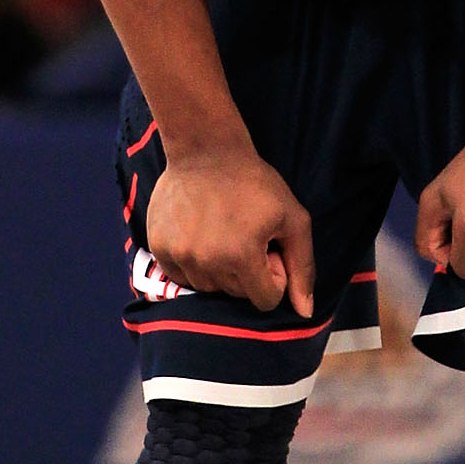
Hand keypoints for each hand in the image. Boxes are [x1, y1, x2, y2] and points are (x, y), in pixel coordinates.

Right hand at [147, 145, 314, 316]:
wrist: (205, 150)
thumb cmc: (255, 183)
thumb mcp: (293, 219)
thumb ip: (303, 267)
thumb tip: (305, 313)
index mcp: (241, 257)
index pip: (265, 300)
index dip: (273, 275)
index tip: (268, 248)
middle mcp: (206, 264)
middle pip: (237, 295)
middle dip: (248, 272)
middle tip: (246, 236)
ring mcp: (179, 257)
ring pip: (209, 288)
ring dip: (220, 270)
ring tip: (223, 233)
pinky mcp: (159, 248)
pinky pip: (182, 277)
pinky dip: (195, 264)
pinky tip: (201, 234)